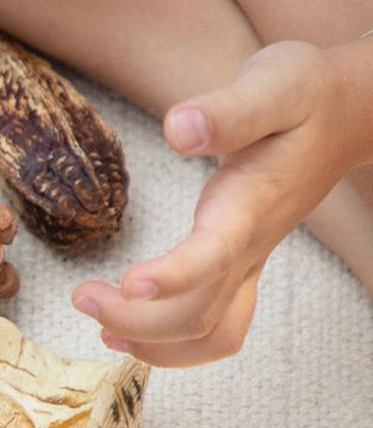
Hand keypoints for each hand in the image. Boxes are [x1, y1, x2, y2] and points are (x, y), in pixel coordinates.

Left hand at [72, 41, 354, 365]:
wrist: (346, 115)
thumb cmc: (305, 96)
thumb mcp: (273, 84)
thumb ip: (228, 110)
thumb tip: (178, 128)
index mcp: (251, 204)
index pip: (214, 253)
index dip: (174, 276)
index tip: (128, 284)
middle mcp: (251, 245)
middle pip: (200, 314)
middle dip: (137, 319)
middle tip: (80, 295)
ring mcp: (250, 262)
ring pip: (209, 333)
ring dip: (152, 342)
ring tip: (99, 324)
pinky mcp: (242, 264)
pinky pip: (215, 326)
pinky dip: (172, 342)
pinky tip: (130, 330)